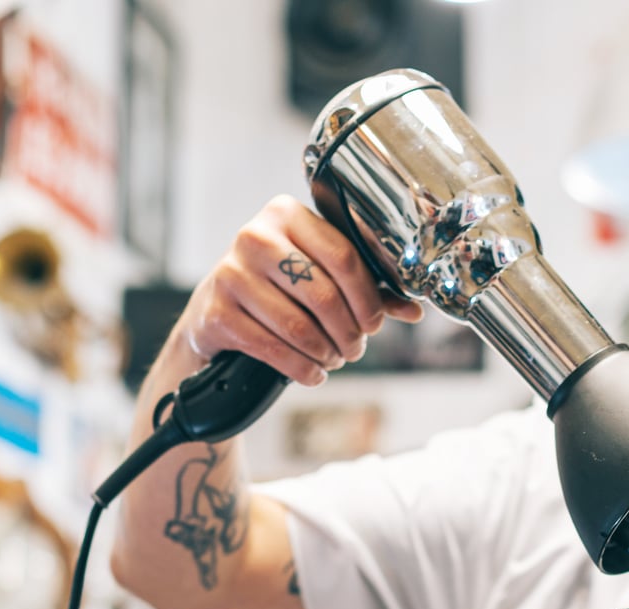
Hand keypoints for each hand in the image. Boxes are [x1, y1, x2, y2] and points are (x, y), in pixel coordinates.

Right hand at [175, 195, 423, 386]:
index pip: (344, 257)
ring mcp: (231, 273)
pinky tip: (312, 373)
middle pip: (324, 294)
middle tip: (355, 349)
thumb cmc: (276, 288)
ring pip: (299, 326)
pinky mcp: (216, 312)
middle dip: (348, 332)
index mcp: (285, 214)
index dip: (368, 299)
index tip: (374, 324)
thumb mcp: (318, 276)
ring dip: (326, 354)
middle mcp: (255, 236)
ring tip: (333, 360)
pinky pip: (273, 348)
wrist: (214, 312)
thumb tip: (414, 311)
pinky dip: (301, 369)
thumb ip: (365, 289)